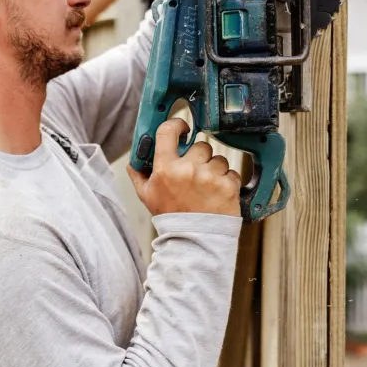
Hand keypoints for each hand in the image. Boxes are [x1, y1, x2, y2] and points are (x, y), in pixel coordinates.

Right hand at [126, 118, 240, 217]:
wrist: (193, 241)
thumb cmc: (171, 217)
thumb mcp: (147, 195)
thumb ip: (139, 174)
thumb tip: (135, 159)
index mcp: (166, 169)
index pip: (168, 131)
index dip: (177, 124)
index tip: (183, 127)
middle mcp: (188, 170)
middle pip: (201, 145)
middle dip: (200, 157)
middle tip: (196, 174)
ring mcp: (209, 177)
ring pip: (218, 158)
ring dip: (215, 169)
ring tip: (207, 187)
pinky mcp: (228, 186)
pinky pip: (231, 172)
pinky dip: (227, 181)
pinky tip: (218, 194)